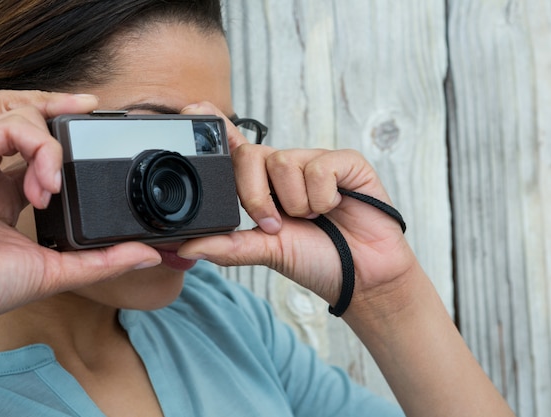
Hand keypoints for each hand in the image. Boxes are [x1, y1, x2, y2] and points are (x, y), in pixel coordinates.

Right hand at [0, 87, 160, 327]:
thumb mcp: (55, 271)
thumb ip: (103, 261)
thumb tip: (150, 255)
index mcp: (5, 193)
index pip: (34, 148)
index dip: (62, 135)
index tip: (98, 126)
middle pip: (20, 112)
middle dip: (57, 103)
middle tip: (92, 106)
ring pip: (13, 108)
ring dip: (49, 136)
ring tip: (58, 178)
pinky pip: (6, 125)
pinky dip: (38, 147)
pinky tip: (47, 184)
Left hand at [178, 102, 416, 310]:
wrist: (362, 275)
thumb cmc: (317, 259)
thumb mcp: (267, 253)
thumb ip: (229, 247)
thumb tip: (187, 246)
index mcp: (263, 185)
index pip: (234, 147)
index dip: (214, 126)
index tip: (190, 110)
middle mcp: (286, 168)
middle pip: (250, 154)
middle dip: (256, 197)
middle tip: (277, 225)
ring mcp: (316, 162)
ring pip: (284, 162)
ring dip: (296, 203)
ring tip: (314, 217)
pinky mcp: (346, 162)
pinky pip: (319, 167)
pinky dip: (323, 197)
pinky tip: (336, 207)